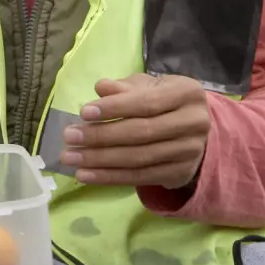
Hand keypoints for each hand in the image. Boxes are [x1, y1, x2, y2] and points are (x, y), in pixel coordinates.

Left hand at [60, 74, 209, 189]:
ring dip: (100, 160)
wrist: (190, 129)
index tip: (83, 113)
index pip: (147, 103)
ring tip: (70, 157)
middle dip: (101, 136)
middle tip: (69, 137)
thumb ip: (124, 87)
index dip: (115, 108)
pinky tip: (84, 175)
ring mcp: (190, 152)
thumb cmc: (161, 100)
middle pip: (141, 132)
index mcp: (187, 93)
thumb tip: (101, 88)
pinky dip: (109, 177)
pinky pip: (139, 177)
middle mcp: (195, 123)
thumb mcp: (146, 86)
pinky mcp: (180, 173)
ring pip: (138, 158)